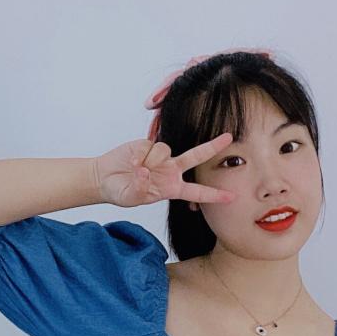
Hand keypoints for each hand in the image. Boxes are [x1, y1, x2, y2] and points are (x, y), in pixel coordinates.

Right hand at [93, 133, 237, 208]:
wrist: (104, 178)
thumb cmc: (121, 191)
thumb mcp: (132, 197)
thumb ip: (140, 189)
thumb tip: (146, 173)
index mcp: (172, 188)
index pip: (197, 192)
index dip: (214, 195)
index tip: (232, 197)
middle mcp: (171, 170)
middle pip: (197, 156)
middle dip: (213, 146)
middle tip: (229, 138)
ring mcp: (160, 156)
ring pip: (165, 150)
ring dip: (150, 160)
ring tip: (135, 170)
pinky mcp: (147, 144)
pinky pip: (149, 146)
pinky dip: (139, 156)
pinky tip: (131, 162)